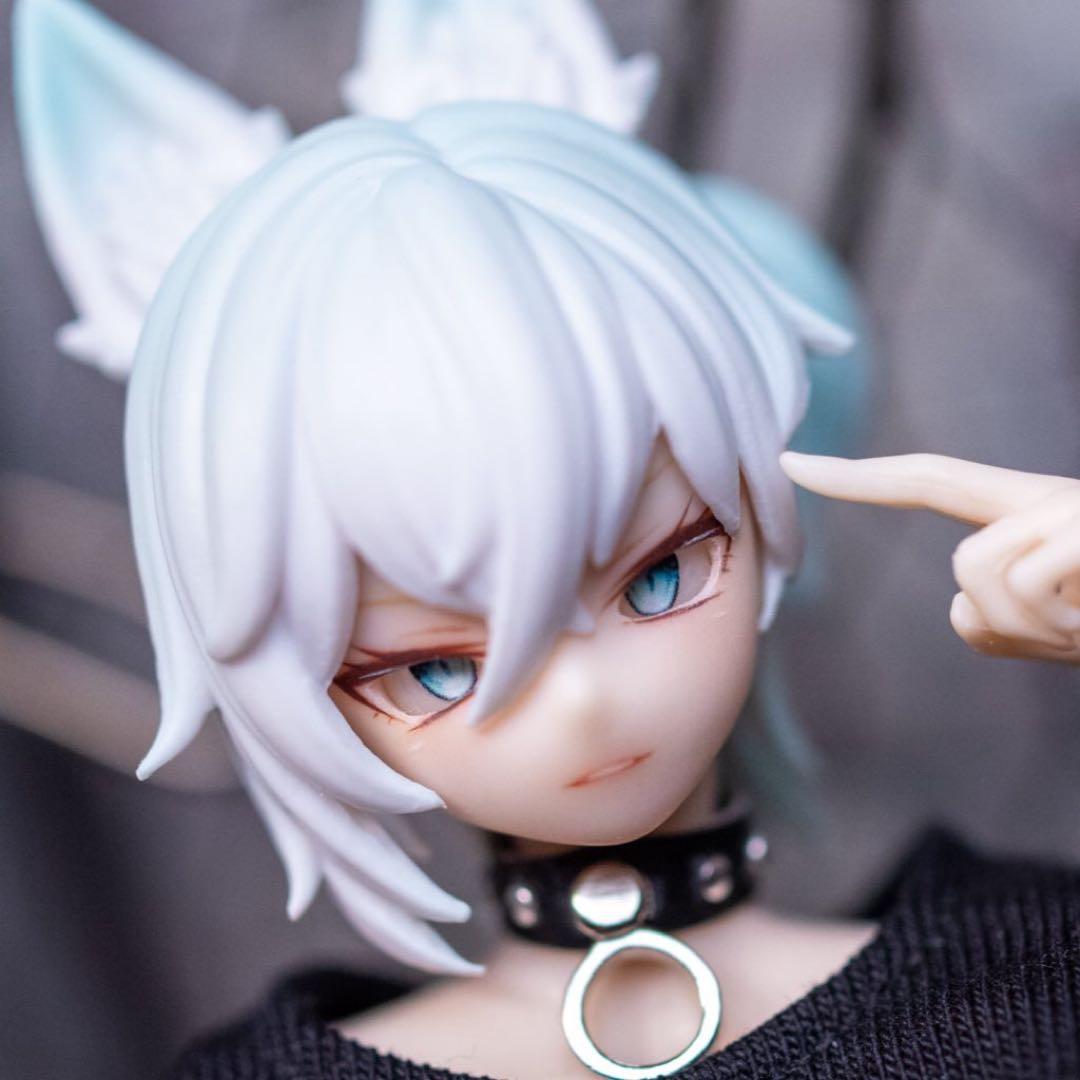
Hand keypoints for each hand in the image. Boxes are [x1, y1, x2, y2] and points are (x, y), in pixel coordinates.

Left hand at [780, 452, 1079, 664]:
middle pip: (962, 563)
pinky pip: (1027, 585)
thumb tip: (963, 609)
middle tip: (1073, 632)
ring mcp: (1070, 506)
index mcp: (1028, 512)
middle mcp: (1048, 497)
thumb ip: (999, 612)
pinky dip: (1065, 627)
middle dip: (1001, 617)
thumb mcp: (1060, 628)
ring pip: (980, 572)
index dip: (857, 476)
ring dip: (1038, 627)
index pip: (929, 481)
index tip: (788, 462)